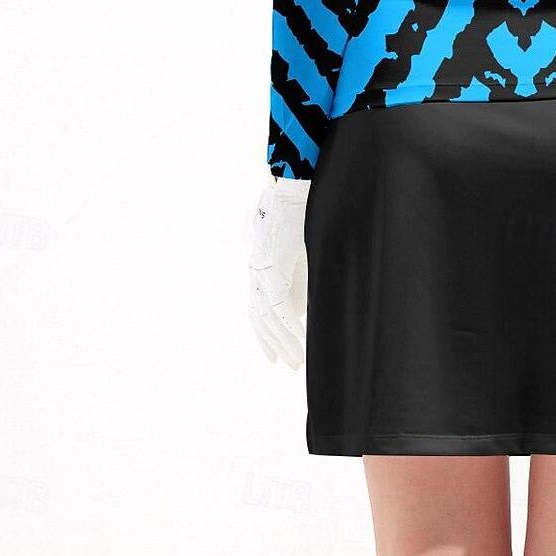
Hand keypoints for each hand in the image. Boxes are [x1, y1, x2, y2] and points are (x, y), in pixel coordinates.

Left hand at [247, 176, 309, 366]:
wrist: (295, 192)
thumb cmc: (298, 218)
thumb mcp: (299, 255)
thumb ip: (297, 283)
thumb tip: (299, 311)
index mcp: (261, 268)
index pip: (259, 310)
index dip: (266, 335)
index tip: (274, 356)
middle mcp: (255, 272)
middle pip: (260, 319)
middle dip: (275, 344)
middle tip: (290, 364)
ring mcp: (260, 271)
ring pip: (268, 318)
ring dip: (284, 341)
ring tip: (297, 360)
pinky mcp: (270, 267)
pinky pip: (277, 305)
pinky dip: (288, 325)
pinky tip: (298, 339)